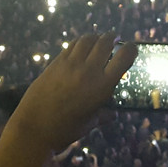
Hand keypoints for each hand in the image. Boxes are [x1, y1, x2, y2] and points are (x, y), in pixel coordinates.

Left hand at [7, 33, 136, 154]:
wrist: (35, 126)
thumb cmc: (66, 129)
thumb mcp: (89, 123)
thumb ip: (103, 115)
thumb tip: (113, 114)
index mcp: (103, 86)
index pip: (123, 58)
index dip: (130, 49)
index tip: (132, 48)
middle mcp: (89, 70)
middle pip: (105, 43)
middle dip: (112, 38)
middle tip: (115, 39)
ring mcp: (72, 63)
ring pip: (88, 39)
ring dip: (96, 37)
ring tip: (99, 39)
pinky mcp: (57, 61)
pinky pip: (73, 45)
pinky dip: (81, 42)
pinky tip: (82, 45)